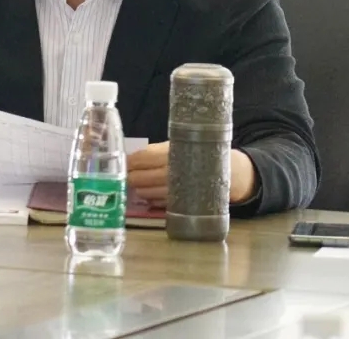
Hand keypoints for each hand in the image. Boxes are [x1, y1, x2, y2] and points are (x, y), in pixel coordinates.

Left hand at [126, 143, 258, 206]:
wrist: (226, 171)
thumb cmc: (196, 153)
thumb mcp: (176, 144)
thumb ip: (155, 151)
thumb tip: (131, 156)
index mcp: (170, 154)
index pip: (140, 158)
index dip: (128, 161)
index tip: (122, 161)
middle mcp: (170, 173)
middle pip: (137, 177)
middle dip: (129, 175)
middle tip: (126, 172)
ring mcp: (173, 190)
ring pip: (144, 191)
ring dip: (138, 187)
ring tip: (138, 182)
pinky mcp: (177, 203)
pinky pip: (154, 201)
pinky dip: (148, 197)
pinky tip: (149, 192)